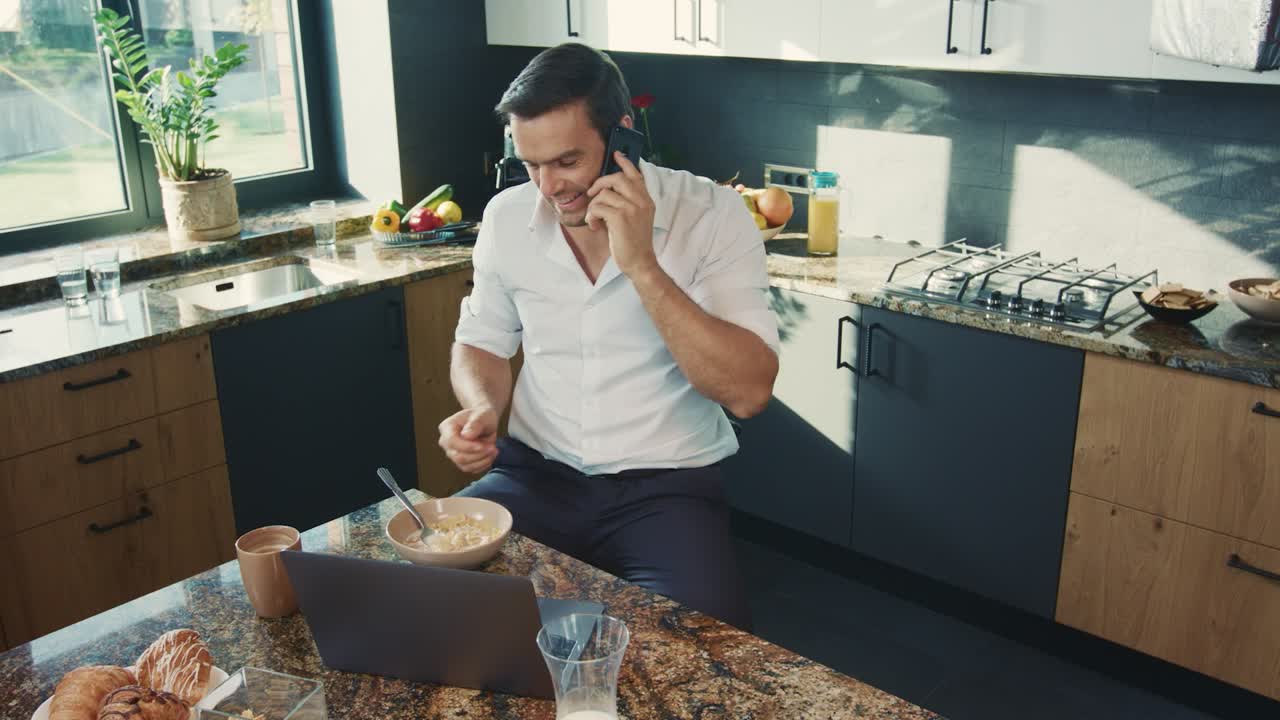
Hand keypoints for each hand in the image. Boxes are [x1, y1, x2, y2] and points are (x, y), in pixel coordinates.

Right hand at [437, 406, 498, 473]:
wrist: (485, 421)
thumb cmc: (482, 416)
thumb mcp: (482, 415)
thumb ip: (475, 424)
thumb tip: (466, 435)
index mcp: (447, 428)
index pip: (452, 441)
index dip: (468, 446)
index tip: (484, 445)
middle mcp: (446, 443)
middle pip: (458, 457)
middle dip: (478, 455)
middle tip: (493, 448)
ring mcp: (453, 454)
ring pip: (465, 466)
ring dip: (483, 460)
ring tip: (494, 450)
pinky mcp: (462, 462)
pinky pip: (471, 469)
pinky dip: (483, 464)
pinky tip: (490, 455)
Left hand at [585, 152, 657, 277]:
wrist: (640, 262)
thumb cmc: (634, 242)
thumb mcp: (636, 218)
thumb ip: (626, 202)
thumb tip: (603, 191)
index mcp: (646, 200)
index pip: (636, 175)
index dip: (625, 162)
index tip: (616, 154)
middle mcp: (641, 201)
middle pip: (616, 178)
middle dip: (599, 183)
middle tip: (591, 194)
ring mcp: (632, 208)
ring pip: (603, 194)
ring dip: (593, 207)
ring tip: (594, 219)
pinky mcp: (620, 218)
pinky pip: (598, 207)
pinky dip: (591, 216)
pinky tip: (595, 226)